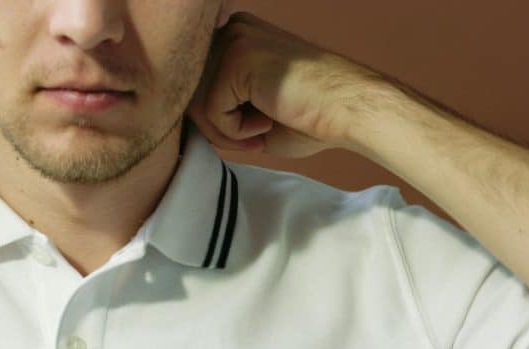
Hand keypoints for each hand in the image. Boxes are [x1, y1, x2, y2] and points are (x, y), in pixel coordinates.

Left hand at [188, 11, 392, 158]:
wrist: (350, 110)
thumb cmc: (308, 116)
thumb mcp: (249, 108)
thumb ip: (215, 106)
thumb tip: (177, 123)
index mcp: (234, 35)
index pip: (194, 84)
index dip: (215, 119)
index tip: (249, 130)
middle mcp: (231, 29)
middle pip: (189, 93)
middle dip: (216, 128)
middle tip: (253, 138)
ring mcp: (234, 40)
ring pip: (196, 104)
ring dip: (226, 132)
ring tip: (260, 131)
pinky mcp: (238, 59)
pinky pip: (211, 111)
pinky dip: (236, 131)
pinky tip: (268, 122)